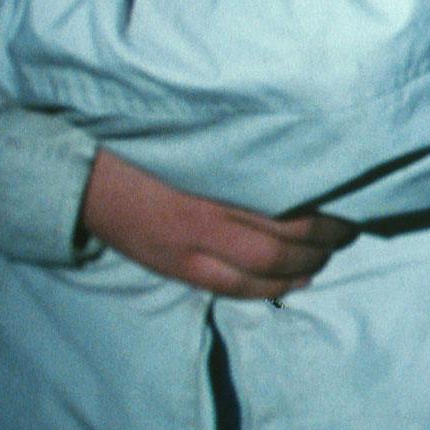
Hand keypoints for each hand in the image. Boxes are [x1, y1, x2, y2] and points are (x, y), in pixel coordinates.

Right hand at [79, 148, 353, 299]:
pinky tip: (296, 281)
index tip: (348, 199)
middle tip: (348, 229)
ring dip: (307, 266)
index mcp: (216, 176)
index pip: (289, 201)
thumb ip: (240, 153)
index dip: (327, 210)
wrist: (81, 175)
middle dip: (327, 239)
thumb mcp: (194, 139)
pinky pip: (237, 290)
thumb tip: (293, 158)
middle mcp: (208, 216)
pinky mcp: (178, 269)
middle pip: (287, 239)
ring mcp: (192, 249)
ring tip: (326, 255)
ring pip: (268, 269)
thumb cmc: (142, 145)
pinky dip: (274, 288)